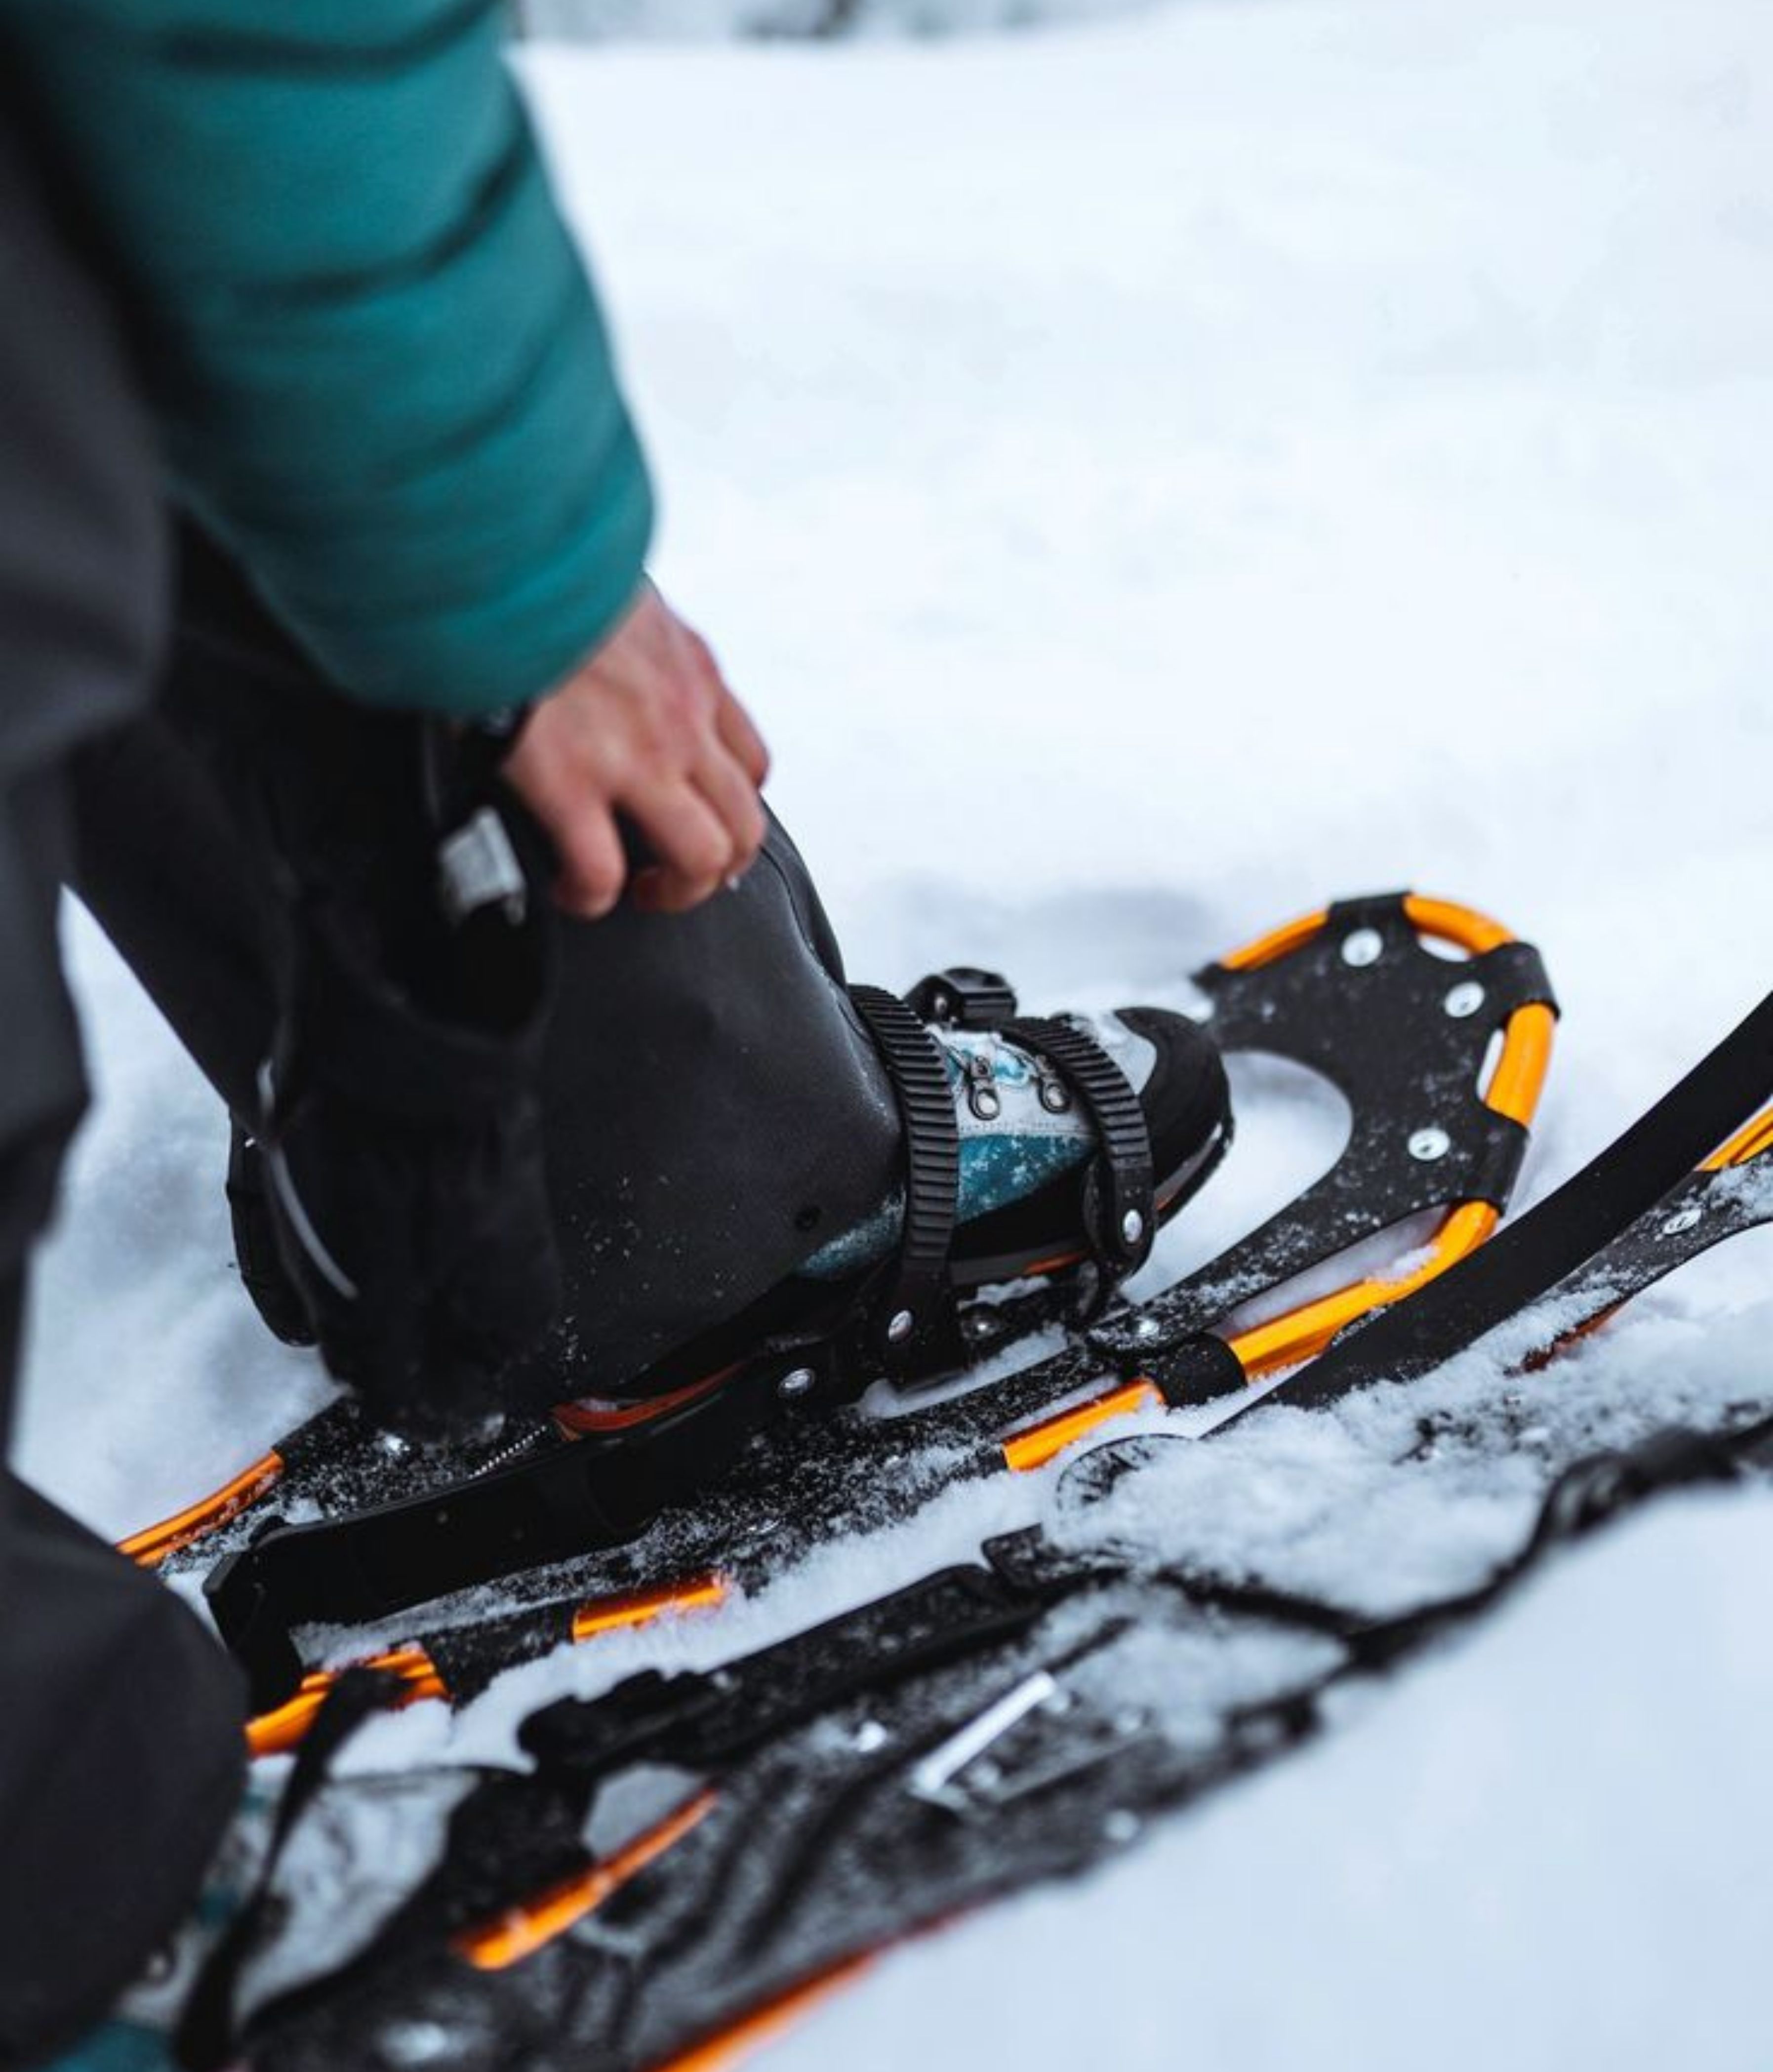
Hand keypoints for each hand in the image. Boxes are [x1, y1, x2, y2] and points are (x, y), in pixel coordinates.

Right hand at [503, 583, 769, 918]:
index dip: (731, 808)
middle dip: (719, 868)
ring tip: (638, 892)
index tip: (701, 822)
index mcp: (690, 671)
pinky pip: (601, 873)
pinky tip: (570, 890)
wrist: (492, 558)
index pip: (749, 761)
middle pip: (743, 823)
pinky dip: (590, 897)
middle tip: (678, 876)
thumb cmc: (540, 571)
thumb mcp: (617, 595)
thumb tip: (608, 650)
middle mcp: (679, 719)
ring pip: (701, 858)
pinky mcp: (571, 782)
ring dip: (676, 891)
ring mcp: (634, 756)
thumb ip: (632, 638)